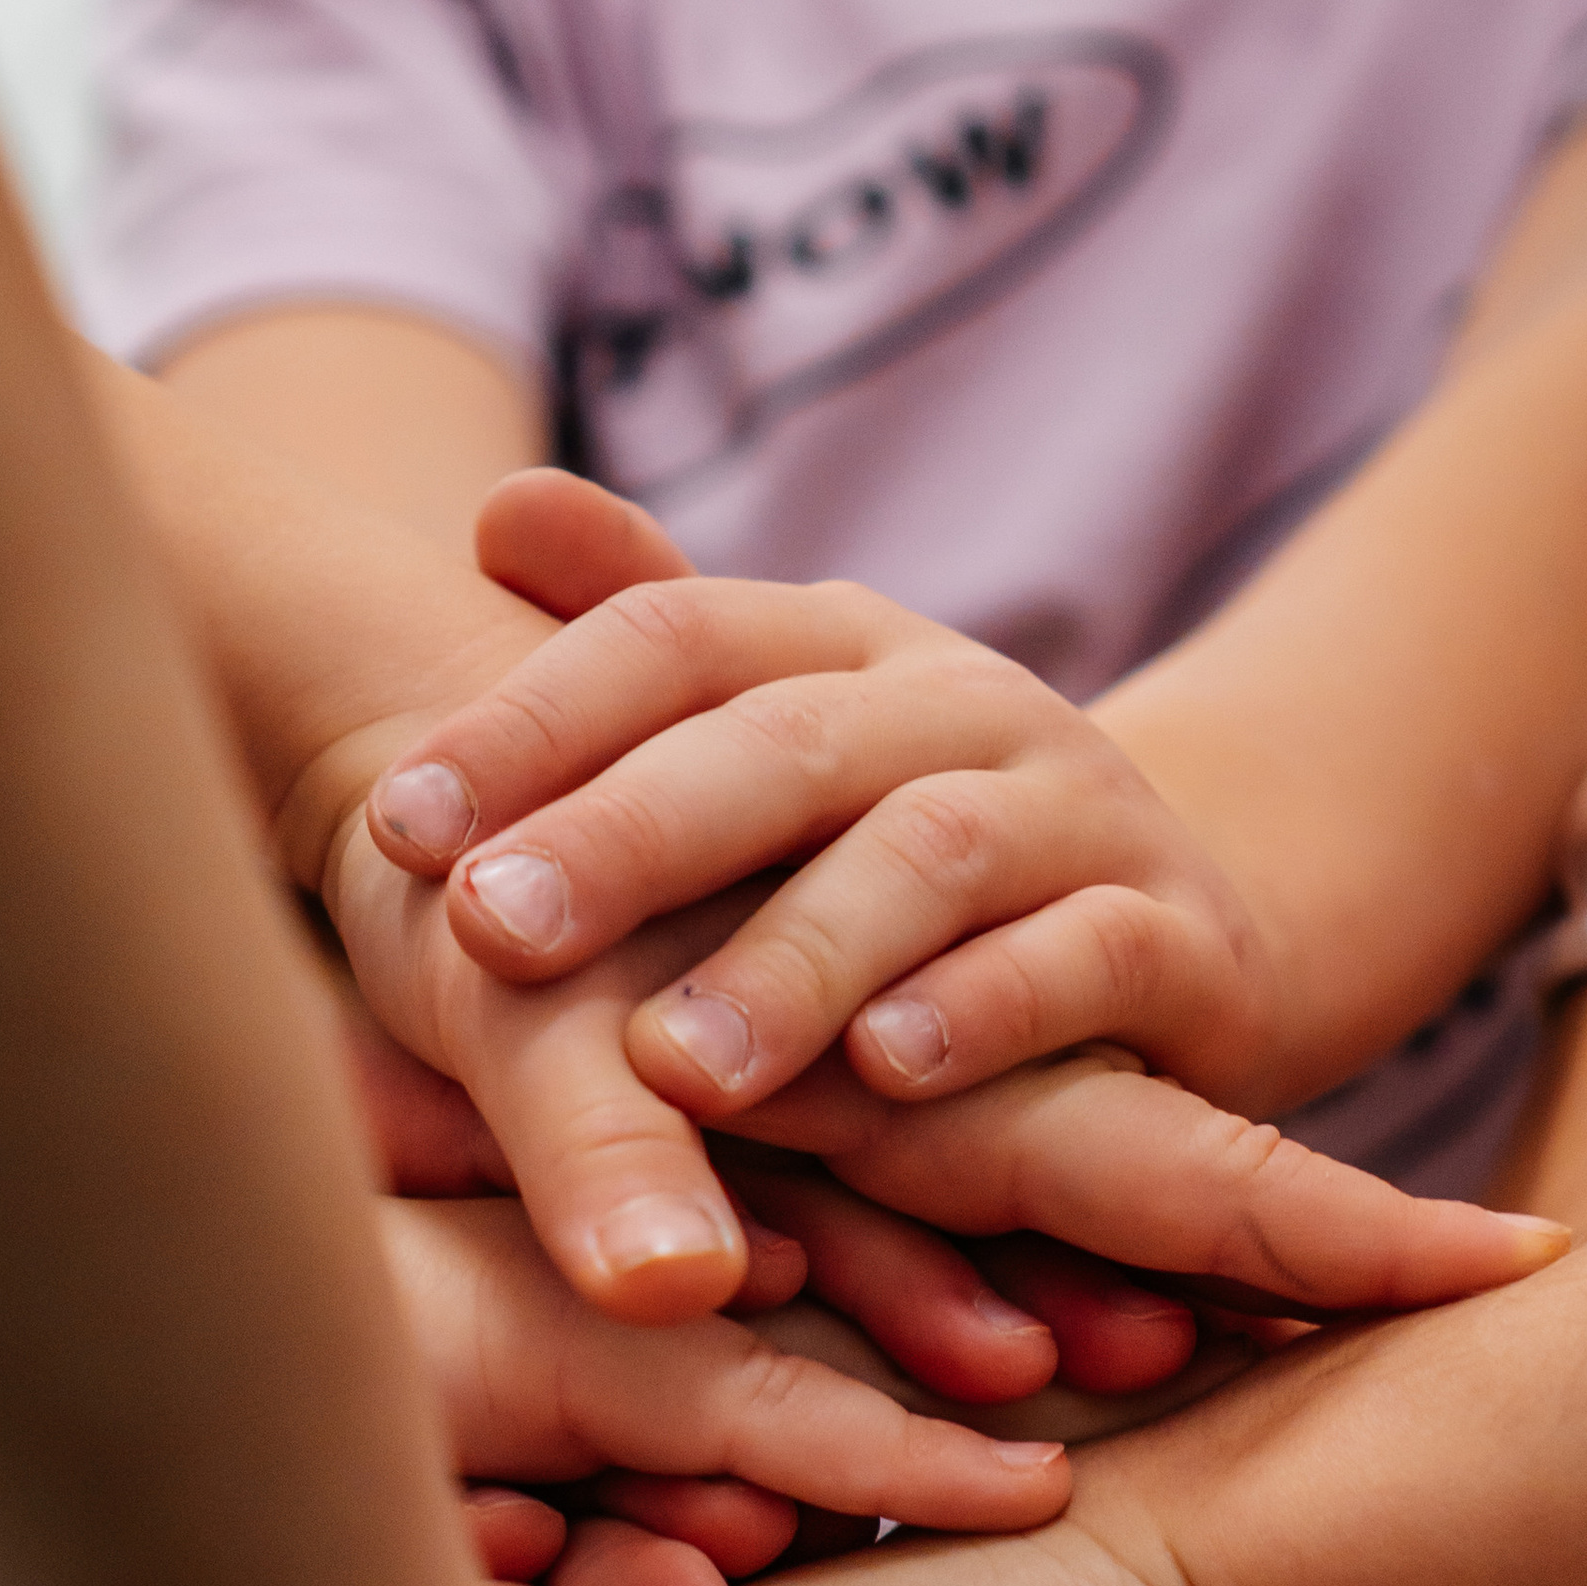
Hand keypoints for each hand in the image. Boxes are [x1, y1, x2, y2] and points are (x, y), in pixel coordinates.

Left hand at [362, 533, 1567, 1325]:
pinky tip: (890, 1073)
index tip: (392, 827)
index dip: (531, 722)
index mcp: (845, 646)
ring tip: (676, 1063)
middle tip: (489, 932)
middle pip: (785, 743)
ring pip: (933, 861)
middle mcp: (966, 705)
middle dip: (629, 837)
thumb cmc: (914, 861)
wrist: (1194, 930)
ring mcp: (1083, 817)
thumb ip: (647, 649)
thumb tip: (497, 512)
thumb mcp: (784, 748)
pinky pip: (1085, 959)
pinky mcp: (1179, 943)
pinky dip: (988, 1011)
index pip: (673, 639)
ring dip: (794, 961)